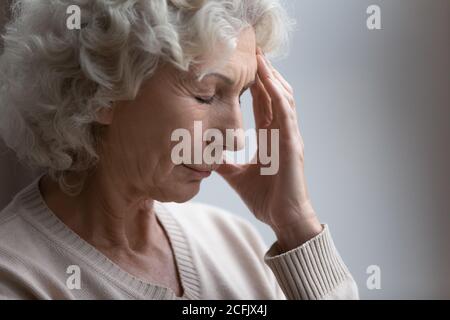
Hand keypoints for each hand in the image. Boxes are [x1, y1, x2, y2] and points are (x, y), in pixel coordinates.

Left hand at [216, 48, 322, 250]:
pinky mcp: (292, 145)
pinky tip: (267, 81)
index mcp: (272, 137)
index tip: (244, 65)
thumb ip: (226, 164)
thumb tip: (208, 157)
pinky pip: (285, 115)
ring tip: (259, 57)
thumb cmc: (267, 197)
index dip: (255, 83)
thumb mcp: (238, 176)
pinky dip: (277, 96)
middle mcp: (282, 131)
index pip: (263, 103)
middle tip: (252, 50)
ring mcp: (289, 136)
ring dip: (271, 77)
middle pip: (274, 93)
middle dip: (264, 72)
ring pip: (282, 98)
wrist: (283, 218)